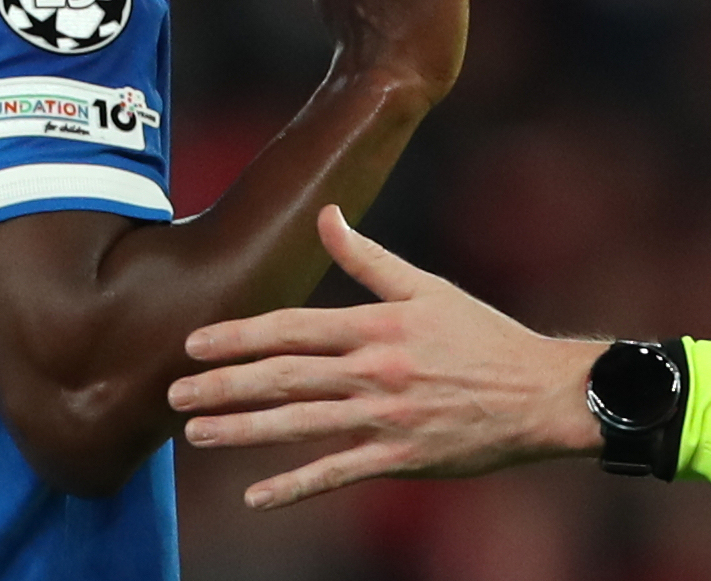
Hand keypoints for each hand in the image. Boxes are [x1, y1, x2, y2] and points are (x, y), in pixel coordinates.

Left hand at [169, 205, 603, 509]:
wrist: (538, 394)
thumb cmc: (482, 336)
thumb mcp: (427, 288)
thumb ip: (369, 257)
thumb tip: (328, 214)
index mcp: (377, 325)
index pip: (293, 327)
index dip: (239, 335)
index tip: (194, 343)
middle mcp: (373, 370)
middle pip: (284, 377)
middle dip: (222, 385)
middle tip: (172, 394)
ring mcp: (384, 417)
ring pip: (298, 425)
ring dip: (241, 430)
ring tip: (195, 435)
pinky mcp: (399, 457)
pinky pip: (336, 473)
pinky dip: (293, 486)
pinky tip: (254, 496)